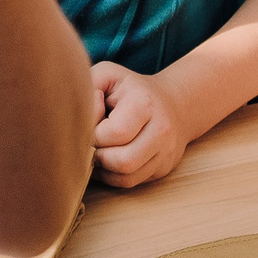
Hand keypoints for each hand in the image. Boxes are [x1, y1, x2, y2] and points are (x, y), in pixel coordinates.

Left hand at [92, 61, 189, 187]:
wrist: (174, 103)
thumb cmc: (131, 89)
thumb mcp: (109, 75)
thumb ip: (89, 87)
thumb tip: (83, 118)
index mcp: (145, 103)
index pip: (116, 133)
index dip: (94, 133)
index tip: (91, 123)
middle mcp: (161, 130)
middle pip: (122, 161)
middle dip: (98, 155)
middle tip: (91, 142)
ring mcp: (165, 152)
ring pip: (126, 177)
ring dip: (103, 168)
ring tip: (97, 151)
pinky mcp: (163, 169)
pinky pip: (130, 183)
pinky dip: (112, 176)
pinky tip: (106, 160)